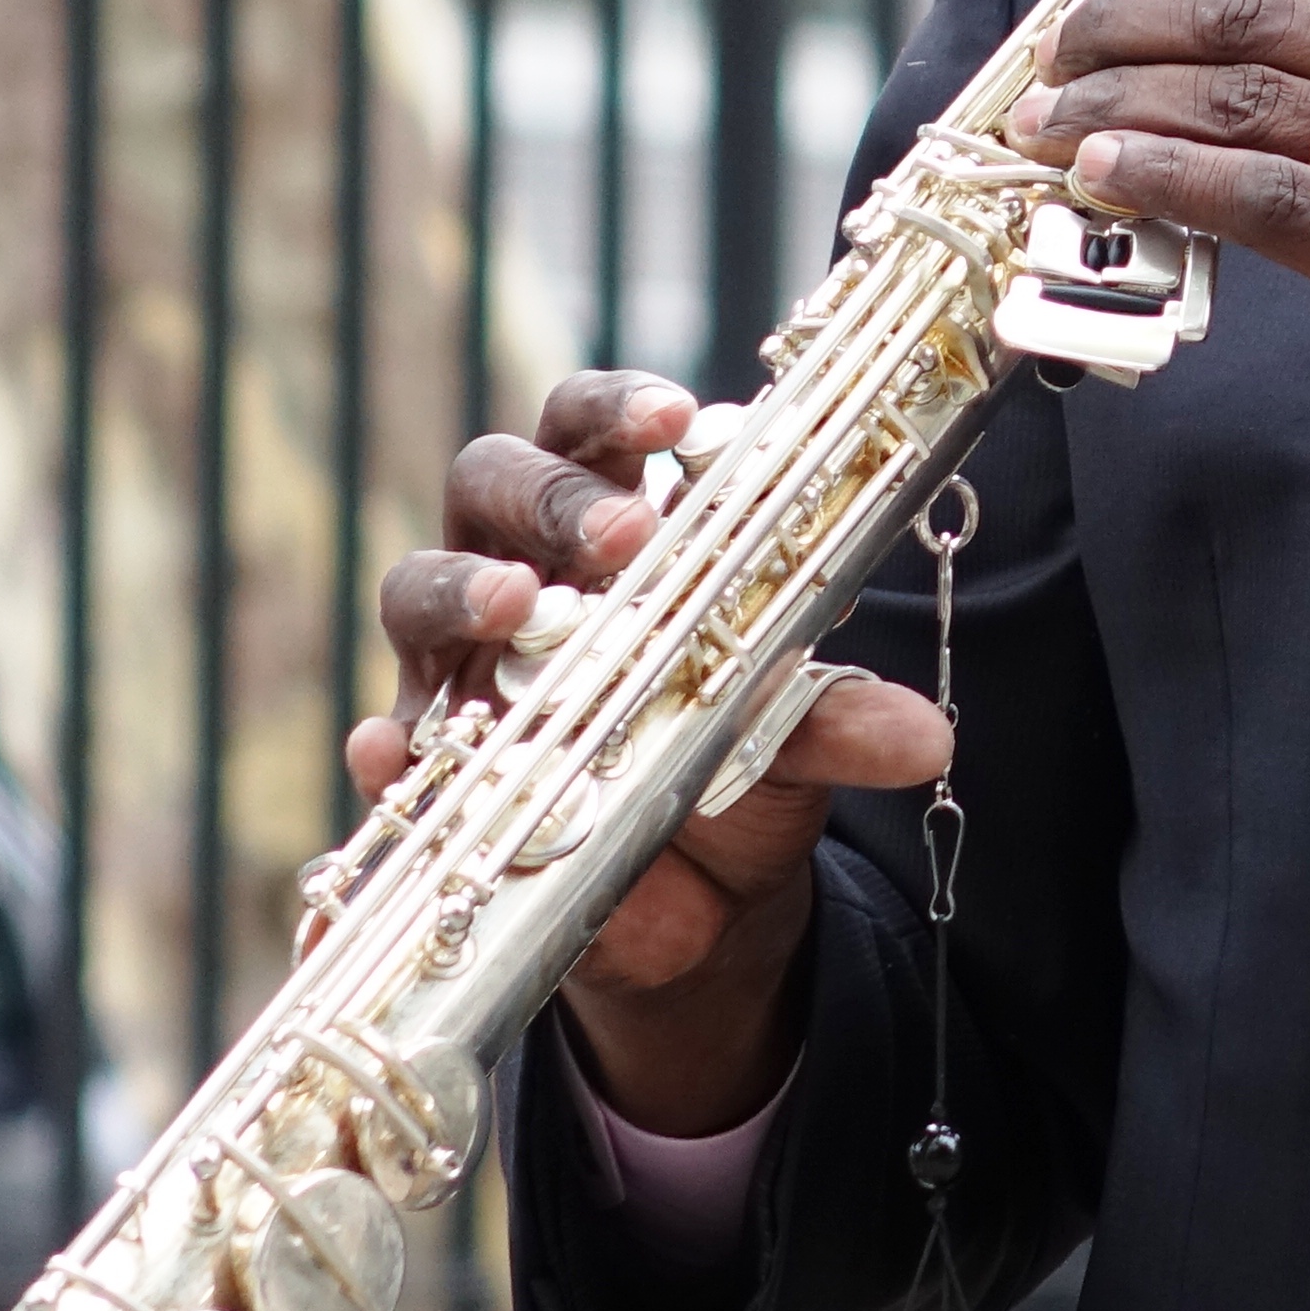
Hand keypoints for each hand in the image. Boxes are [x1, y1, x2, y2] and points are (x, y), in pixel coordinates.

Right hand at [339, 369, 952, 1136]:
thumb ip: (839, 722)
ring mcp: (461, 659)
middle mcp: (520, 566)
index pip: (590, 425)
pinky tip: (398, 755)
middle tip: (624, 536)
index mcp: (609, 521)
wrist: (699, 901)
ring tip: (517, 608)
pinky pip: (385, 736)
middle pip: (492, 479)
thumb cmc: (736, 762)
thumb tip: (924, 738)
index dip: (619, 409)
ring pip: (415, 583)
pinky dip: (385, 742)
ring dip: (463, 588)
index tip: (676, 418)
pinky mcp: (432, 757)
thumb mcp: (792, 739)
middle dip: (554, 498)